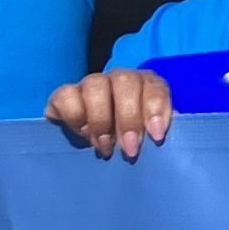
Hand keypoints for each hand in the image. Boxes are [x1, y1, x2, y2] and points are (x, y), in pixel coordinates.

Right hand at [47, 68, 172, 160]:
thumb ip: (160, 132)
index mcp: (147, 86)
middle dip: (128, 118)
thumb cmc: (133, 143)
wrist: (99, 149)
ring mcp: (91, 84)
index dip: (156, 108)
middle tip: (129, 149)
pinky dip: (75, 117)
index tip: (156, 136)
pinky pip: (66, 96)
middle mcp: (119, 79)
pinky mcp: (64, 95)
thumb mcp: (151, 138)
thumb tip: (163, 134)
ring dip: (101, 120)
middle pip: (125, 82)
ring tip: (105, 147)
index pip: (155, 85)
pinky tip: (84, 134)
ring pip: (94, 85)